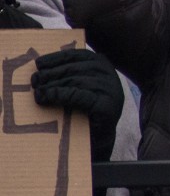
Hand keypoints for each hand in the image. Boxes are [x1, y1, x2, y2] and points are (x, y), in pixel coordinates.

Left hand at [32, 48, 123, 162]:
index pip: (79, 55)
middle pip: (75, 68)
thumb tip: (40, 68)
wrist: (98, 140)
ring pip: (75, 81)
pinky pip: (78, 95)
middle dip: (51, 73)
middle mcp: (109, 75)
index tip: (39, 63)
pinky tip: (45, 97)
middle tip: (34, 80)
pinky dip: (59, 94)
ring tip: (37, 91)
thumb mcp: (79, 87)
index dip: (58, 58)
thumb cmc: (83, 111)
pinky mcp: (106, 106)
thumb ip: (69, 75)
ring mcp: (111, 90)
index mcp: (103, 66)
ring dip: (52, 85)